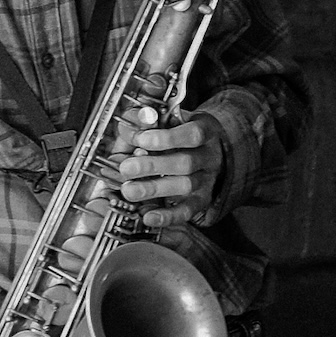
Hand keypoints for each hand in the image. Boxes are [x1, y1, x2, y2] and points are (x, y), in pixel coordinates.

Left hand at [119, 111, 224, 230]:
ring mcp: (206, 180)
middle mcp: (209, 156)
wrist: (206, 151)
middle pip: (186, 162)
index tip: (139, 139)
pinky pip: (188, 211)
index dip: (166, 138)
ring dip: (154, 188)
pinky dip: (168, 216)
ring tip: (129, 190)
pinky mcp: (201, 200)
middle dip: (152, 165)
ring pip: (186, 186)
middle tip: (126, 168)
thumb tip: (127, 125)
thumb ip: (144, 121)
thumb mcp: (166, 120)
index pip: (192, 134)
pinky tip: (148, 216)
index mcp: (204, 130)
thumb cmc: (179, 133)